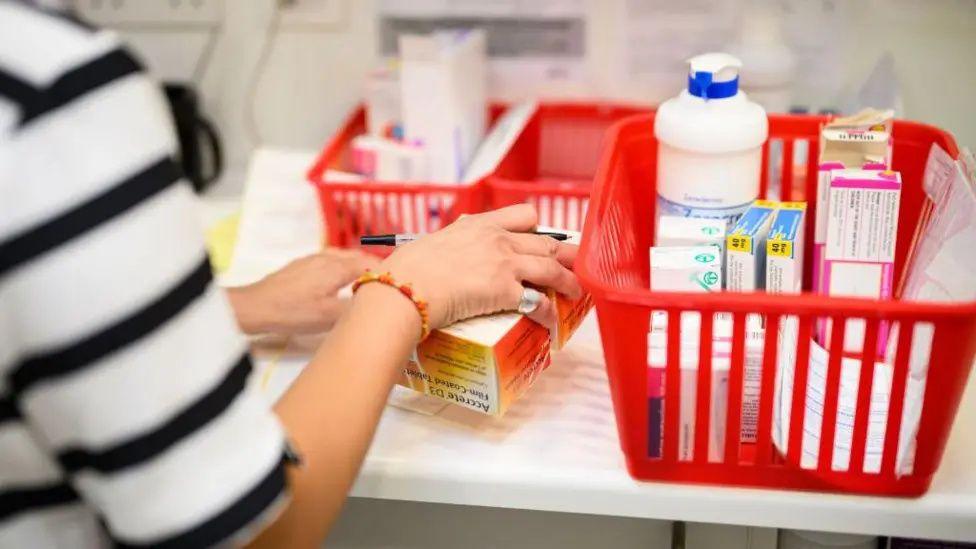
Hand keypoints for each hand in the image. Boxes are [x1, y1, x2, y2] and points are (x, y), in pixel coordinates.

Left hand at [227, 249, 379, 334]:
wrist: (256, 307)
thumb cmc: (294, 312)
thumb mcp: (330, 317)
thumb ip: (356, 307)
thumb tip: (376, 304)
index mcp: (338, 267)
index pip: (370, 263)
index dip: (385, 272)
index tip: (397, 282)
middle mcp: (327, 257)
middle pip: (357, 256)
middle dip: (373, 265)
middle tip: (384, 281)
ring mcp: (312, 259)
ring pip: (342, 256)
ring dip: (356, 264)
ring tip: (364, 278)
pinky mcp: (300, 265)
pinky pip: (329, 260)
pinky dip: (340, 266)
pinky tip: (336, 278)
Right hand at [377, 204, 580, 329]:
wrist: (405, 290)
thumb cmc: (407, 270)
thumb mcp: (432, 243)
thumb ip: (450, 244)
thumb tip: (445, 251)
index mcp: (479, 225)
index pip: (523, 215)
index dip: (538, 228)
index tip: (542, 239)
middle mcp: (498, 240)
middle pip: (547, 242)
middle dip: (566, 254)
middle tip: (575, 265)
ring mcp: (505, 265)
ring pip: (552, 269)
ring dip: (569, 283)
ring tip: (576, 293)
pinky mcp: (506, 293)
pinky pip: (539, 303)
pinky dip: (549, 315)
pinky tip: (551, 325)